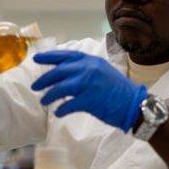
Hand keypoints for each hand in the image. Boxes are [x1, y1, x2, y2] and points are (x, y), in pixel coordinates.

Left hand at [31, 50, 147, 132]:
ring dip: (49, 95)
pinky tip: (58, 112)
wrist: (133, 104)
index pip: (65, 56)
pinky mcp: (89, 100)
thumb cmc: (118, 89)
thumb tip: (65, 71)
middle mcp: (89, 69)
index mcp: (91, 61)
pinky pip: (68, 105)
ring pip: (60, 88)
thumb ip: (86, 68)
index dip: (49, 56)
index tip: (36, 59)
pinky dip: (61, 109)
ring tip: (44, 100)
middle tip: (35, 86)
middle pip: (58, 72)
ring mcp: (89, 84)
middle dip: (44, 79)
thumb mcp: (102, 70)